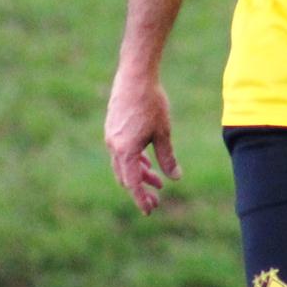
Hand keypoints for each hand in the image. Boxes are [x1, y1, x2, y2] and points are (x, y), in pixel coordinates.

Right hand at [104, 69, 178, 213]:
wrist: (135, 76)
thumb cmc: (151, 103)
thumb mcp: (163, 133)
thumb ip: (167, 158)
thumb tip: (175, 178)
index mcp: (125, 151)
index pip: (132, 184)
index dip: (141, 199)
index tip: (150, 210)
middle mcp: (114, 146)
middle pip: (126, 177)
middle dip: (141, 189)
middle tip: (157, 199)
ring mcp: (111, 137)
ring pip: (123, 165)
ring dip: (139, 174)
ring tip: (157, 180)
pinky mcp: (112, 128)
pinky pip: (121, 152)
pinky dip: (133, 161)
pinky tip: (146, 161)